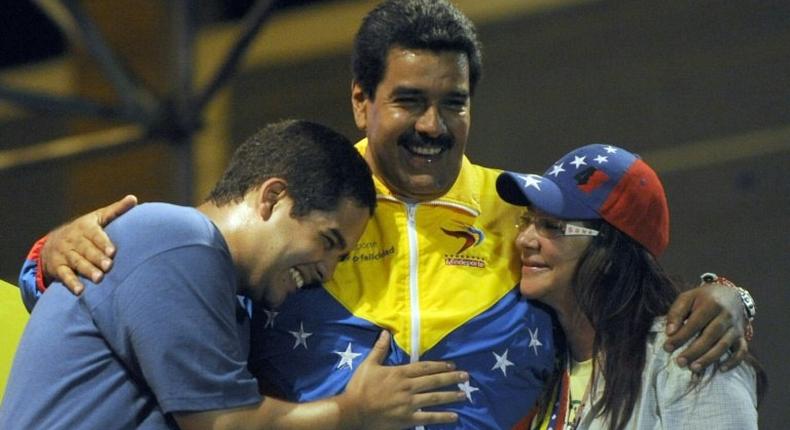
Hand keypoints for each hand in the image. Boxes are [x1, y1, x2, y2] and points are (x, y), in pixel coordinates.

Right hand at [41, 195, 137, 293]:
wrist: (53, 243)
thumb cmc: (84, 230)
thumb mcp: (97, 218)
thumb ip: (115, 210)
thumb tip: (133, 198)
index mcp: (84, 227)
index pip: (94, 234)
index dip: (102, 242)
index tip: (112, 251)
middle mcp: (73, 240)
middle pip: (85, 250)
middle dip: (96, 258)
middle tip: (108, 266)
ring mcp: (65, 254)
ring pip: (76, 262)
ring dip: (87, 270)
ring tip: (99, 278)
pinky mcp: (58, 267)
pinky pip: (64, 276)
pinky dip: (71, 283)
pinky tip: (80, 291)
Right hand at [340, 331, 465, 428]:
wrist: (353, 410)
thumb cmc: (360, 387)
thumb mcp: (368, 365)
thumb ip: (380, 349)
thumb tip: (385, 332)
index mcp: (400, 373)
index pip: (424, 368)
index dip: (440, 366)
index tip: (452, 365)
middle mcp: (408, 387)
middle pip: (434, 381)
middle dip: (451, 378)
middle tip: (465, 376)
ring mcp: (409, 404)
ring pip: (435, 398)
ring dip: (451, 395)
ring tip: (463, 394)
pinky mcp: (407, 419)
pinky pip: (428, 417)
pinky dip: (442, 417)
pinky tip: (454, 416)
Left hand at [664, 282, 746, 371]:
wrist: (731, 295)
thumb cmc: (703, 298)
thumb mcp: (687, 298)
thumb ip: (676, 313)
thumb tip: (670, 332)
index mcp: (711, 304)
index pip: (695, 323)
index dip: (681, 336)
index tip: (667, 347)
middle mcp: (726, 316)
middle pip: (710, 336)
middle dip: (694, 351)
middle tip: (679, 362)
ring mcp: (736, 328)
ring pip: (724, 345)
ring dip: (709, 358)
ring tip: (694, 368)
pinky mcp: (742, 337)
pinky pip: (742, 351)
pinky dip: (733, 362)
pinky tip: (721, 369)